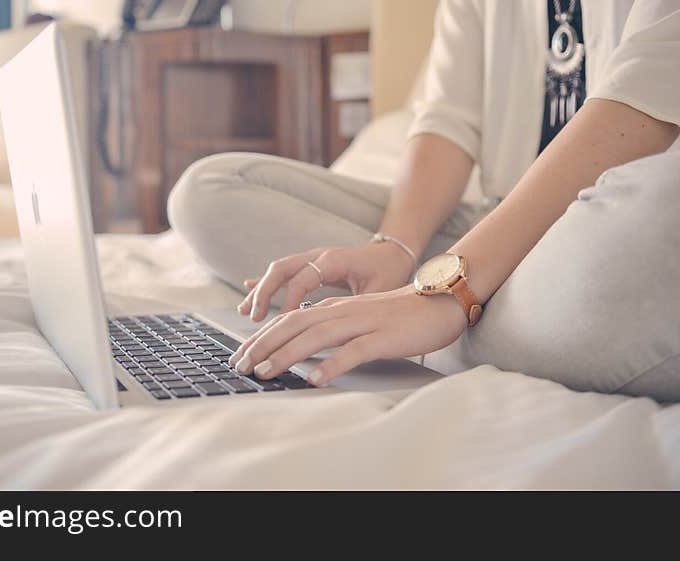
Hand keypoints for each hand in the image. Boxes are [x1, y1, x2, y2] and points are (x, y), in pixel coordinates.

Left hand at [230, 285, 466, 385]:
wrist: (440, 301)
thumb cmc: (399, 315)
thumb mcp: (359, 317)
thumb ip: (332, 327)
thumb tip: (303, 346)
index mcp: (335, 308)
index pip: (289, 320)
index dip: (261, 337)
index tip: (240, 356)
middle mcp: (343, 312)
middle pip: (294, 325)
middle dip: (262, 345)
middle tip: (240, 366)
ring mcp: (363, 323)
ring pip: (316, 336)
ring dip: (286, 354)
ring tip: (265, 372)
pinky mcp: (383, 337)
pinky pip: (354, 351)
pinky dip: (332, 364)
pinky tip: (315, 378)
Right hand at [238, 242, 415, 321]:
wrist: (393, 252)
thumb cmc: (388, 272)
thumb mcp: (379, 290)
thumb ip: (358, 304)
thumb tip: (340, 327)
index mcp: (335, 260)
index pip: (304, 279)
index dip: (291, 300)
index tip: (283, 322)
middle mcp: (319, 255)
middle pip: (282, 269)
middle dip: (264, 293)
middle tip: (253, 318)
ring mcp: (312, 258)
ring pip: (278, 270)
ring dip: (260, 290)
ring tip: (246, 312)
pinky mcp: (310, 265)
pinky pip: (283, 272)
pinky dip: (266, 283)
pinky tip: (249, 292)